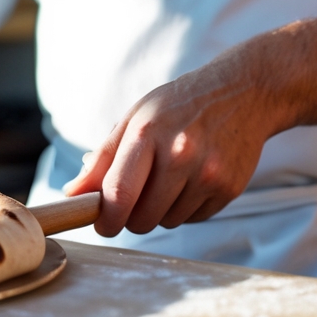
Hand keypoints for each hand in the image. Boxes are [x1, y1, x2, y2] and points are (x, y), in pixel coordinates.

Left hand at [61, 61, 292, 236]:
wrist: (243, 92)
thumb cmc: (178, 105)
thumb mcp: (136, 119)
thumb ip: (102, 159)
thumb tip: (72, 194)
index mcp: (148, 133)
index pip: (118, 193)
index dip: (105, 218)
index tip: (101, 224)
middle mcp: (181, 154)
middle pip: (141, 217)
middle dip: (131, 217)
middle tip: (135, 198)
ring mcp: (208, 173)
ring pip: (167, 221)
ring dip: (160, 211)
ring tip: (169, 178)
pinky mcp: (230, 187)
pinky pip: (193, 218)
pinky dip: (186, 208)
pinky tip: (192, 179)